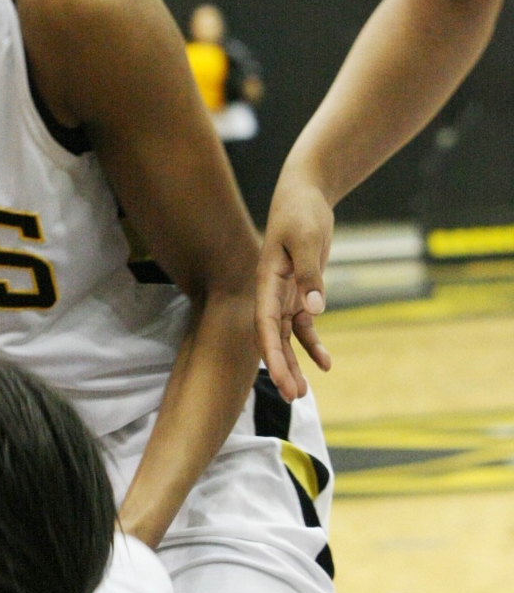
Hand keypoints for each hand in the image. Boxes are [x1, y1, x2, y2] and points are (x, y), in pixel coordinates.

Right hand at [255, 173, 333, 401]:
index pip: (265, 325)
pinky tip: (325, 365)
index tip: (280, 378)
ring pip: (287, 338)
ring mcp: (286, 294)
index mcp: (267, 281)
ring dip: (294, 363)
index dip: (272, 354)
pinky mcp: (301, 292)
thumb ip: (310, 276)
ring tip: (301, 394)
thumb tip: (316, 311)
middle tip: (292, 397)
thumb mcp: (307, 239)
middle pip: (273, 338)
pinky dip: (313, 344)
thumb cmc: (302, 213)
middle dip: (281, 368)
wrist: (304, 194)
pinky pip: (304, 326)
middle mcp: (272, 292)